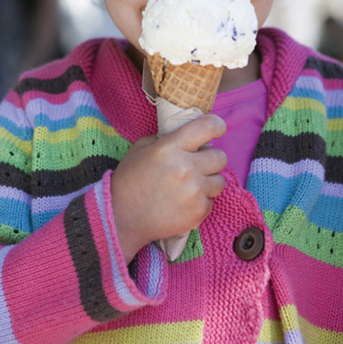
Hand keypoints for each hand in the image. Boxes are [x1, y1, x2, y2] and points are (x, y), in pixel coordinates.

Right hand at [110, 114, 226, 263]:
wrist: (123, 218)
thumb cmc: (129, 181)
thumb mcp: (141, 149)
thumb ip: (166, 138)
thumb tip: (188, 135)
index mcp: (170, 148)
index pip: (207, 127)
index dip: (216, 125)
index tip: (217, 128)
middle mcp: (186, 168)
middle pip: (220, 156)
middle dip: (210, 158)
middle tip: (197, 164)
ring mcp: (195, 191)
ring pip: (220, 180)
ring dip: (208, 180)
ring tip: (190, 185)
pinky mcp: (199, 212)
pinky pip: (212, 200)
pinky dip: (201, 200)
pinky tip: (184, 202)